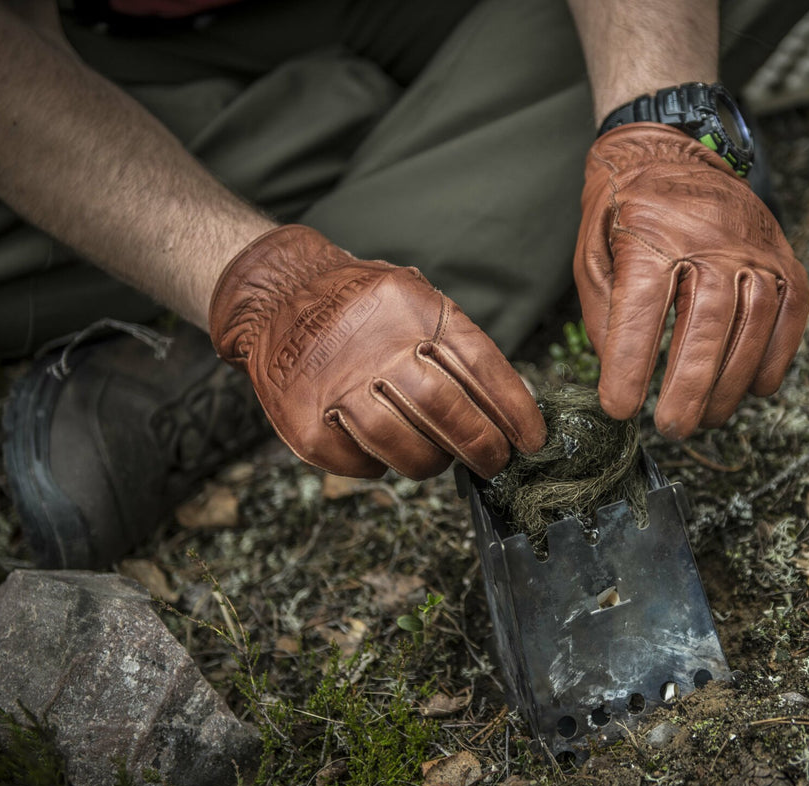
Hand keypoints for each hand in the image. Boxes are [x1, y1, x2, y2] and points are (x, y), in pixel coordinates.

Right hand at [209, 225, 545, 479]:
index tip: (531, 440)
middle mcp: (375, 346)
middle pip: (446, 409)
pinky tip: (383, 448)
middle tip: (495, 462)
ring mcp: (336, 387)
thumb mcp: (413, 298)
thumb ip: (455, 344)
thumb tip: (508, 410)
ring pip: (405, 447)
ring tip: (439, 457)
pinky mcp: (306, 426)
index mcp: (413, 310)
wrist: (277, 297)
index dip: (514, 408)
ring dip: (433, 462)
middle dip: (482, 445)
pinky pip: (361, 464)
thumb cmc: (363, 309)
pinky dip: (380, 464)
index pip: (479, 364)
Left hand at [574, 122, 808, 438]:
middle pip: (707, 323)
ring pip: (753, 324)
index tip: (620, 408)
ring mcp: (754, 244)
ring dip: (732, 383)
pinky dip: (775, 358)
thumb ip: (603, 314)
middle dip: (690, 387)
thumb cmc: (625, 211)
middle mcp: (709, 236)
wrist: (671, 149)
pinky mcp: (783, 255)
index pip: (641, 309)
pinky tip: (753, 389)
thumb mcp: (592, 253)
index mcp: (650, 232)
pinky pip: (790, 313)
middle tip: (672, 428)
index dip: (631, 365)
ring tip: (708, 418)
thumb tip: (618, 376)